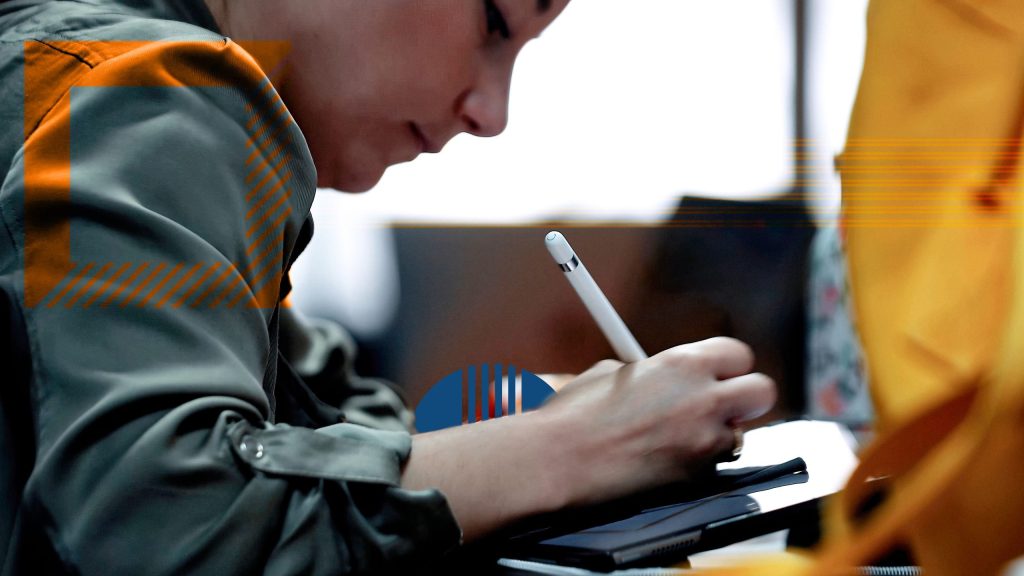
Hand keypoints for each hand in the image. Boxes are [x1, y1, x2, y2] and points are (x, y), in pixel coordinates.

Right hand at [539, 337, 775, 506]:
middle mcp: (703, 400)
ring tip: (679, 436)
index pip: (738, 353)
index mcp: (683, 364)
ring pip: (740, 435)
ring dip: (718, 434)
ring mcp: (703, 441)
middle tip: (723, 403)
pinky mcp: (695, 476)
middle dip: (745, 397)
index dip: (728, 365)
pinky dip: (696, 462)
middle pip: (762, 392)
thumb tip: (667, 379)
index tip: (717, 372)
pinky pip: (712, 465)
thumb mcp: (613, 372)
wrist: (559, 460)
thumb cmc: (575, 414)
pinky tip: (663, 458)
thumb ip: (655, 373)